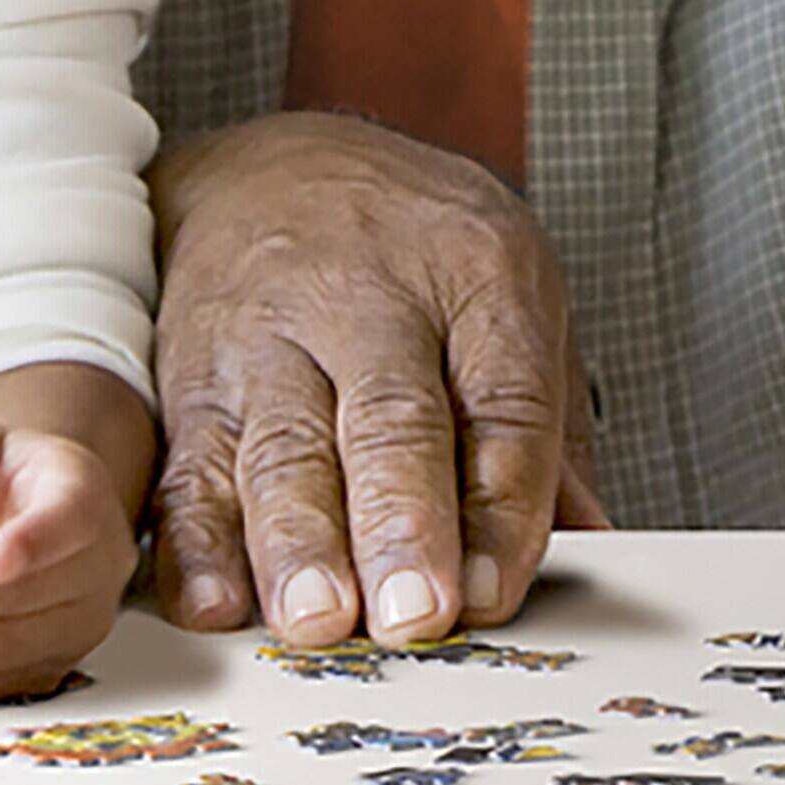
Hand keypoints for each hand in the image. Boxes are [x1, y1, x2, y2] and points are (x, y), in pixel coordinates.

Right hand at [150, 113, 606, 650]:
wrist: (274, 164)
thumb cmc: (418, 249)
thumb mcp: (511, 291)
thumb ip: (546, 427)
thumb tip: (595, 546)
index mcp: (479, 271)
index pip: (503, 396)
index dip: (501, 500)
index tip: (496, 591)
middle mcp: (373, 296)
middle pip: (392, 417)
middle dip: (401, 520)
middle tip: (415, 613)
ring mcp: (272, 334)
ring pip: (284, 445)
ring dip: (298, 542)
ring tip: (317, 620)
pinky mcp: (192, 376)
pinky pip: (190, 465)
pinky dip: (196, 542)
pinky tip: (215, 602)